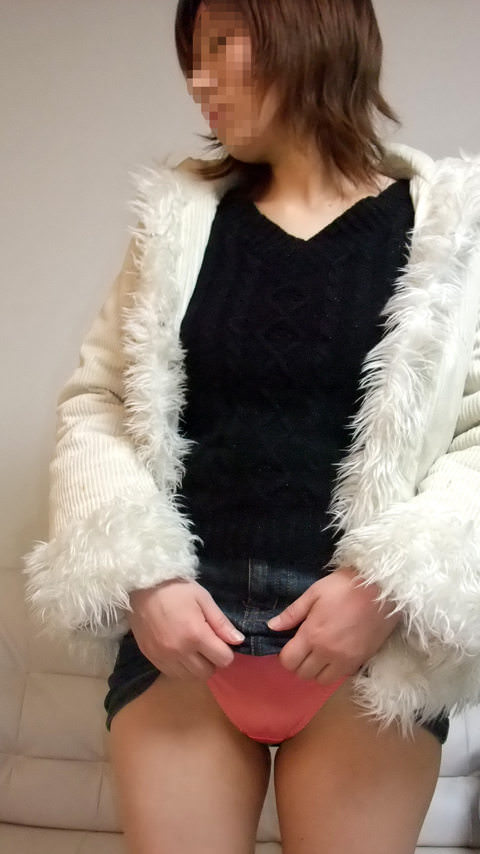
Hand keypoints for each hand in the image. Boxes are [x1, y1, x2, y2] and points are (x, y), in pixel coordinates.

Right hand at [127, 579, 244, 680]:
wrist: (140, 587)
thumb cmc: (175, 588)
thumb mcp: (203, 599)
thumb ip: (220, 622)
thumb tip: (238, 641)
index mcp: (196, 635)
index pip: (223, 660)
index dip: (227, 651)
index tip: (220, 640)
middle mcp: (180, 651)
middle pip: (207, 673)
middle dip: (212, 661)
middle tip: (207, 644)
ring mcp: (163, 657)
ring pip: (189, 677)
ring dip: (196, 667)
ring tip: (193, 648)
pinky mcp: (151, 658)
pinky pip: (171, 674)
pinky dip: (180, 668)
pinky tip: (179, 651)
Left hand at [266, 566, 402, 683]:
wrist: (383, 589)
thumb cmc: (345, 586)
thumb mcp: (314, 593)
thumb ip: (292, 613)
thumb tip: (271, 627)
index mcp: (312, 635)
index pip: (289, 661)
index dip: (285, 655)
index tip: (291, 644)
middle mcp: (327, 653)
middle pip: (303, 674)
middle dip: (299, 663)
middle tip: (304, 648)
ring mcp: (346, 660)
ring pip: (322, 680)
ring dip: (316, 671)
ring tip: (319, 654)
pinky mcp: (361, 661)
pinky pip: (341, 676)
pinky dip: (334, 670)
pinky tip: (336, 654)